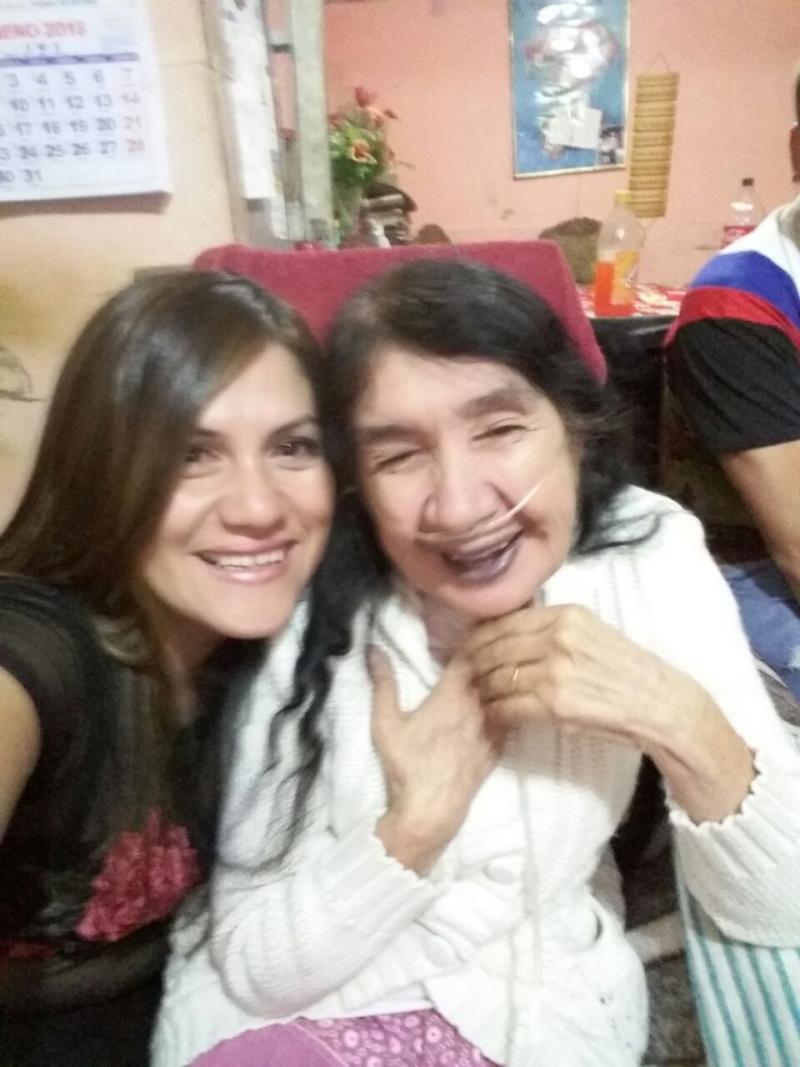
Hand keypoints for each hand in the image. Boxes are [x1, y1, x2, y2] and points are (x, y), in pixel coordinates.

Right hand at [369, 647, 505, 872]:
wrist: (431, 810)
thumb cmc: (406, 764)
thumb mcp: (385, 722)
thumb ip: (383, 683)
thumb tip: (373, 648)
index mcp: (452, 694)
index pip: (472, 654)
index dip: (473, 637)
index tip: (472, 626)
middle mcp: (479, 706)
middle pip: (493, 669)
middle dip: (491, 653)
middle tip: (493, 635)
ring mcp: (493, 728)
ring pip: (505, 691)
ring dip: (502, 677)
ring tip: (503, 662)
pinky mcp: (499, 748)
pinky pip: (511, 715)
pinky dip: (510, 702)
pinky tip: (508, 697)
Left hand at [465, 605, 753, 822]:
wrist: (661, 706)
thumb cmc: (628, 672)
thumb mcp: (593, 633)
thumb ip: (554, 629)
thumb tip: (510, 632)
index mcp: (566, 615)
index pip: (504, 621)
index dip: (479, 637)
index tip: (467, 649)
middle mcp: (557, 637)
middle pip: (494, 648)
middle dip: (474, 664)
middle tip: (464, 676)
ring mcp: (555, 670)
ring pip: (497, 678)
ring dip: (483, 690)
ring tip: (478, 697)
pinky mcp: (555, 704)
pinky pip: (509, 706)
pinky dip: (496, 712)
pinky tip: (495, 715)